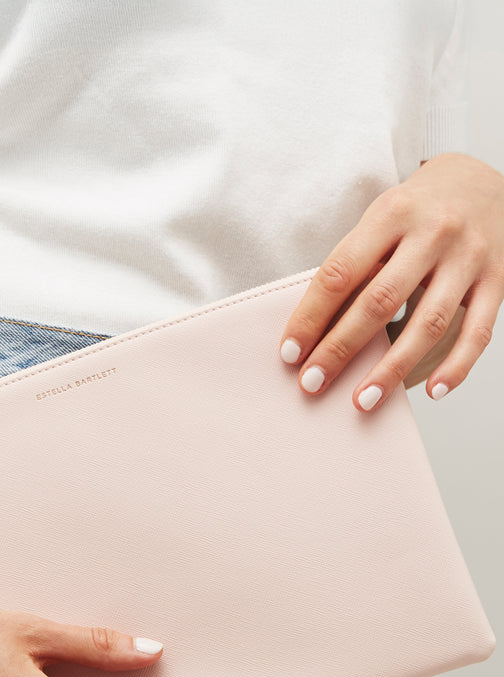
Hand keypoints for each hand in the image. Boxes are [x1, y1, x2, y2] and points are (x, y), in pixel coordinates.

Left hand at [279, 152, 503, 410]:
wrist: (482, 180)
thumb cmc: (418, 209)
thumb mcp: (381, 218)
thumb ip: (355, 263)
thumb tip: (314, 328)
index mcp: (392, 214)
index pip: (340, 272)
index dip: (311, 316)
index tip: (290, 353)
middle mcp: (433, 233)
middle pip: (380, 301)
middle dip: (341, 348)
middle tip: (312, 382)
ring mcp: (468, 259)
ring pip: (428, 324)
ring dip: (392, 369)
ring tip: (364, 400)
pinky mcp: (497, 281)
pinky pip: (478, 332)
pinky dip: (457, 366)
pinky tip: (433, 391)